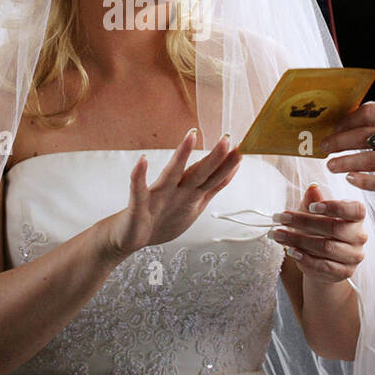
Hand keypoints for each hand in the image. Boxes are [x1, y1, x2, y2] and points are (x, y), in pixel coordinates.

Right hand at [105, 128, 241, 258]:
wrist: (130, 237)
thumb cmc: (160, 219)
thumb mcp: (193, 204)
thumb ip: (211, 187)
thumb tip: (232, 170)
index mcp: (189, 192)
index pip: (213, 177)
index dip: (229, 164)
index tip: (245, 146)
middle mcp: (175, 190)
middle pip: (198, 173)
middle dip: (214, 157)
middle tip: (228, 138)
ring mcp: (157, 196)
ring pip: (171, 174)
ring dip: (181, 156)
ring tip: (190, 137)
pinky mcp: (138, 205)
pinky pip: (138, 190)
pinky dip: (139, 175)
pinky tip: (142, 160)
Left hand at [273, 183, 366, 281]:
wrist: (320, 260)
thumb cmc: (317, 230)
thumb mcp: (313, 213)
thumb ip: (313, 201)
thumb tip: (313, 188)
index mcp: (356, 217)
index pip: (355, 210)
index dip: (335, 207)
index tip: (312, 206)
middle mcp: (359, 236)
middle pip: (334, 227)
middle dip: (303, 222)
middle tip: (280, 218)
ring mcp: (354, 256)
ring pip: (326, 247)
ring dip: (298, 240)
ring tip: (278, 235)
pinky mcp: (345, 272)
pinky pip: (323, 266)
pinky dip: (305, 259)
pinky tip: (291, 252)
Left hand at [317, 102, 374, 211]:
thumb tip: (344, 120)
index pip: (372, 112)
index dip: (347, 121)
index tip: (332, 129)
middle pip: (368, 135)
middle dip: (340, 141)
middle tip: (324, 147)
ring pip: (373, 159)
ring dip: (346, 162)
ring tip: (330, 165)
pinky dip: (364, 181)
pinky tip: (350, 179)